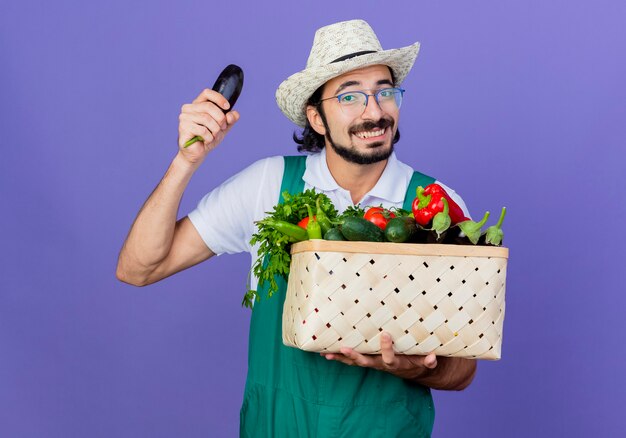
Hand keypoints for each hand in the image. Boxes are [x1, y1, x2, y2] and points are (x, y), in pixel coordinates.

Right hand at [177, 88, 240, 164]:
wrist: (198, 153)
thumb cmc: (208, 138)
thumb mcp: (223, 128)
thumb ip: (230, 120)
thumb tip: (233, 114)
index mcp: (198, 104)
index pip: (207, 93)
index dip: (219, 98)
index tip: (227, 107)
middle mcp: (189, 108)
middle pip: (209, 106)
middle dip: (220, 118)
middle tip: (223, 128)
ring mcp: (184, 117)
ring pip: (206, 118)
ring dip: (215, 130)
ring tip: (215, 136)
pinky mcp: (183, 127)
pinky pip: (202, 130)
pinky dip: (209, 137)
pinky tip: (207, 141)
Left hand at [320, 332, 437, 379]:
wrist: (412, 370)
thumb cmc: (418, 360)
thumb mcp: (425, 361)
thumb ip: (429, 360)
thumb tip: (433, 357)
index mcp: (396, 363)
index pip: (390, 357)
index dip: (386, 347)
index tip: (385, 334)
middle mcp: (381, 364)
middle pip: (366, 362)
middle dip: (355, 356)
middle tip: (344, 348)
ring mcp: (373, 363)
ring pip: (355, 362)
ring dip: (341, 358)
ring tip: (327, 354)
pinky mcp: (367, 360)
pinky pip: (351, 360)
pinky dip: (339, 357)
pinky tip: (326, 354)